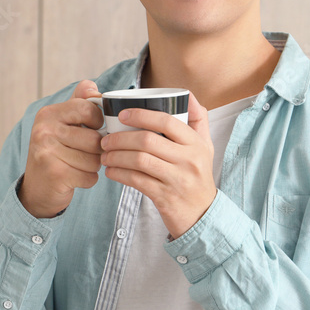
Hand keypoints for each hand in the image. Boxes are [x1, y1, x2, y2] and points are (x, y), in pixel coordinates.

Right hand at [18, 80, 104, 217]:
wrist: (36, 188)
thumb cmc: (55, 152)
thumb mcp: (63, 124)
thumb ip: (79, 103)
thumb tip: (92, 87)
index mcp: (48, 114)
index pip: (89, 109)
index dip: (98, 122)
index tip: (92, 129)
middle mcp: (44, 130)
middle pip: (95, 139)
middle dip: (97, 150)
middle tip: (84, 153)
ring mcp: (47, 153)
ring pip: (95, 160)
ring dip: (93, 166)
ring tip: (78, 165)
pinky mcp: (55, 174)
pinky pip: (90, 176)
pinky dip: (88, 180)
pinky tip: (74, 177)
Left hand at [99, 91, 215, 238]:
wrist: (203, 214)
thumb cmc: (198, 175)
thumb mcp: (205, 146)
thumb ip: (198, 119)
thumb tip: (187, 94)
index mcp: (196, 143)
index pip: (166, 121)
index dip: (141, 114)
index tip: (122, 115)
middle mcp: (189, 159)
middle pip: (147, 140)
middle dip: (120, 138)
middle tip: (105, 140)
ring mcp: (177, 179)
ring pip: (139, 160)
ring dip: (116, 156)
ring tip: (105, 155)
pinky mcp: (165, 197)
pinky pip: (136, 181)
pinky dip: (119, 174)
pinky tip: (111, 171)